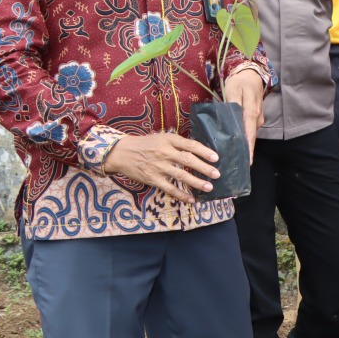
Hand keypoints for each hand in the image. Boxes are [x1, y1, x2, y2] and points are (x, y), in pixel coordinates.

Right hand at [102, 132, 218, 202]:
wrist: (121, 152)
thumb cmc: (146, 145)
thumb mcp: (162, 138)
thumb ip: (179, 144)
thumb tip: (200, 152)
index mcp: (168, 140)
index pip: (190, 145)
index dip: (204, 151)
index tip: (216, 158)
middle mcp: (164, 152)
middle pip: (187, 160)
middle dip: (204, 168)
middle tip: (217, 174)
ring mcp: (158, 166)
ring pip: (181, 175)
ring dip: (196, 182)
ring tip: (209, 187)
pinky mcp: (152, 179)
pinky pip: (169, 188)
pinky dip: (181, 195)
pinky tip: (192, 199)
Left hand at [222, 67, 264, 164]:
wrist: (253, 74)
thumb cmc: (240, 82)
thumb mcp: (232, 91)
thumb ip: (232, 107)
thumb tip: (232, 123)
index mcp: (251, 111)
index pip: (250, 132)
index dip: (248, 147)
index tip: (248, 161)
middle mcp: (257, 118)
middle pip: (251, 136)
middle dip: (245, 151)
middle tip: (236, 165)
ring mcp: (258, 118)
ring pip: (250, 133)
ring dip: (243, 143)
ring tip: (233, 155)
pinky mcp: (256, 118)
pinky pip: (250, 129)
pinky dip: (244, 136)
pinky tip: (235, 142)